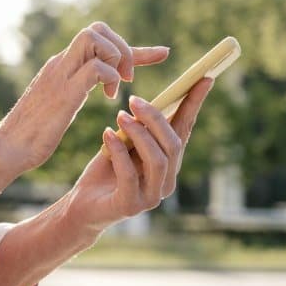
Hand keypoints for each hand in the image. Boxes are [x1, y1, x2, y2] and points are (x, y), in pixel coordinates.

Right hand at [0, 22, 169, 170]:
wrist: (8, 149)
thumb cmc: (32, 135)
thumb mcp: (58, 105)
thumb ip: (73, 90)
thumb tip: (89, 88)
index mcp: (61, 67)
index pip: (98, 40)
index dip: (133, 46)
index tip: (162, 54)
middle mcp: (60, 64)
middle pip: (96, 28)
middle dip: (123, 47)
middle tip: (128, 78)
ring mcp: (60, 75)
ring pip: (94, 37)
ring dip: (117, 58)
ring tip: (119, 86)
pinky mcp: (64, 92)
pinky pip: (95, 67)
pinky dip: (109, 78)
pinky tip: (108, 98)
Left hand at [66, 77, 214, 232]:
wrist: (82, 207)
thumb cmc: (104, 172)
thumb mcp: (123, 145)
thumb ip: (138, 132)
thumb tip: (147, 104)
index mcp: (168, 164)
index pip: (184, 131)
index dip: (193, 105)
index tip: (203, 78)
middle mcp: (166, 182)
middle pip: (173, 144)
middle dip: (156, 119)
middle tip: (134, 99)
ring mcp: (151, 197)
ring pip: (157, 159)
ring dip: (139, 133)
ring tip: (120, 116)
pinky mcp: (131, 206)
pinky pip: (129, 174)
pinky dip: (118, 151)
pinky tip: (106, 134)